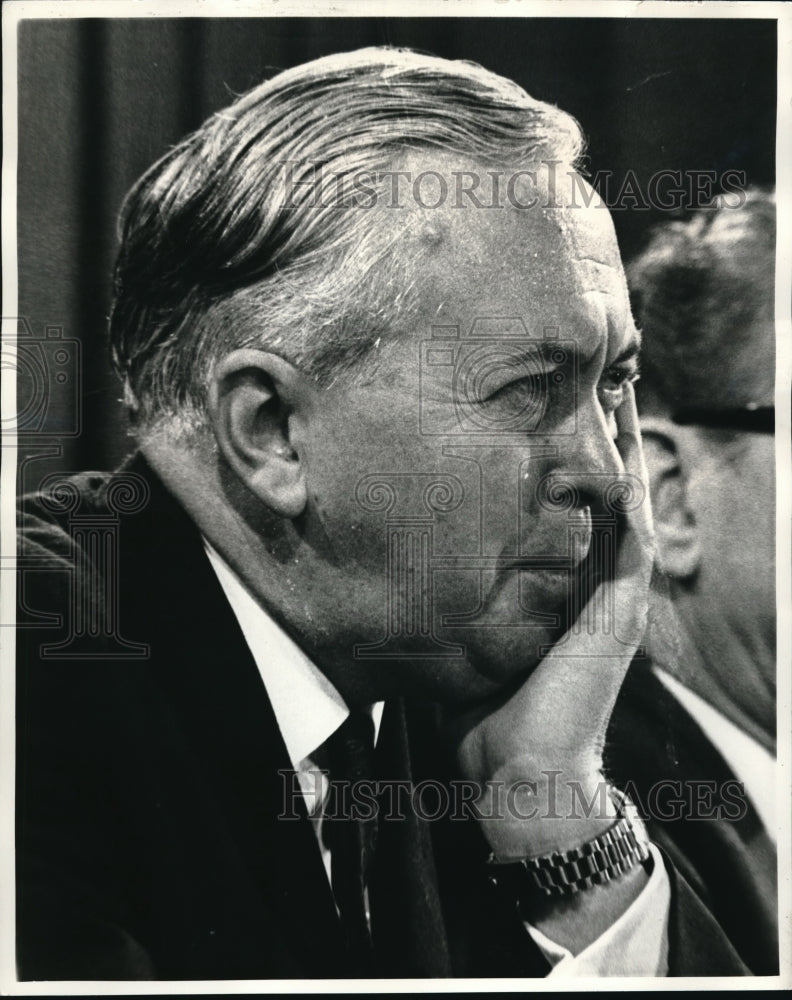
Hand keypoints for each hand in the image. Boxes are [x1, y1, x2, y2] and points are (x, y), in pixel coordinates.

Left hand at [452, 383, 655, 859]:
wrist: (520, 775)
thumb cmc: (485, 711)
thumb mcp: (464, 636)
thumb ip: (447, 595)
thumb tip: (392, 560)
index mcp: (563, 588)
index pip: (570, 507)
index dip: (565, 456)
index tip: (548, 405)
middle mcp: (594, 586)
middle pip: (604, 494)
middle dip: (598, 437)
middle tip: (592, 377)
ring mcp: (612, 601)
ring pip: (625, 508)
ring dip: (622, 454)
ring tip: (616, 394)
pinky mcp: (618, 618)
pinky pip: (632, 547)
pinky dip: (632, 502)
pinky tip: (625, 456)